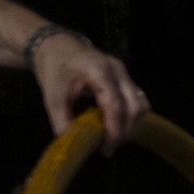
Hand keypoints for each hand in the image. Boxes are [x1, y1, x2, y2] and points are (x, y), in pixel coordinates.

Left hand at [30, 28, 146, 147]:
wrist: (56, 46)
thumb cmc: (54, 69)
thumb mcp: (52, 97)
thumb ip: (63, 122)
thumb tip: (75, 146)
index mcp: (100, 71)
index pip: (116, 105)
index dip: (114, 130)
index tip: (106, 148)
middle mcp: (118, 71)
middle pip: (136, 106)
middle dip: (125, 131)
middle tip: (108, 147)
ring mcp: (124, 73)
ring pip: (141, 104)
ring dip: (131, 125)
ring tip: (111, 138)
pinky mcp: (125, 78)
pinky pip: (136, 101)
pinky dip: (129, 117)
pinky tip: (112, 125)